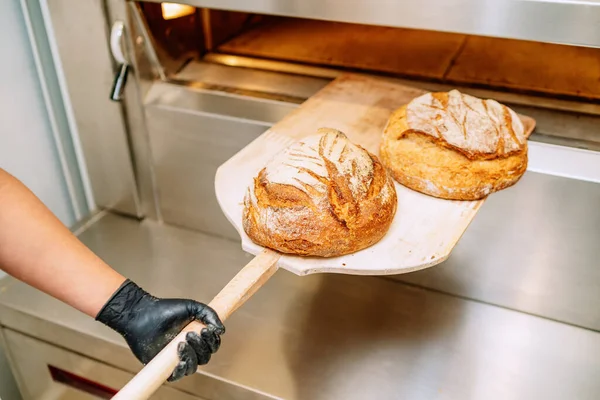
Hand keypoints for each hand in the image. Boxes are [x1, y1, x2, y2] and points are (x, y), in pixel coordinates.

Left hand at [96, 280, 224, 380]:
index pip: (212, 346)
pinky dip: (181, 370)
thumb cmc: (166, 310)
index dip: (212, 341)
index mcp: (198, 337)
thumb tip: (221, 330)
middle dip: (201, 347)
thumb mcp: (192, 307)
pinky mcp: (164, 367)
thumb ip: (209, 314)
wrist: (143, 315)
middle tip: (189, 334)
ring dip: (191, 356)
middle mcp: (189, 349)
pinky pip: (177, 375)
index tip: (206, 330)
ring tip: (181, 343)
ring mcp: (177, 359)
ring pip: (193, 367)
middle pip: (205, 357)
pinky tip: (179, 358)